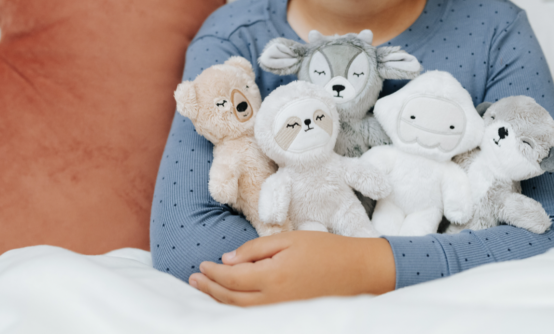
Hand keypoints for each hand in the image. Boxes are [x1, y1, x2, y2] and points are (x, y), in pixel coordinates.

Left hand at [188, 231, 395, 305]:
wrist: (359, 271)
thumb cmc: (326, 249)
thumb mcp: (289, 239)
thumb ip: (256, 249)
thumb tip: (227, 259)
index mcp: (272, 277)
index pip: (232, 278)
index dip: (213, 273)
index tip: (201, 265)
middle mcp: (274, 299)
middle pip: (231, 299)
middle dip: (210, 289)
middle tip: (193, 280)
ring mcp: (282, 311)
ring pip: (241, 311)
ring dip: (219, 301)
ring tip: (204, 290)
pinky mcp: (290, 314)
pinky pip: (256, 315)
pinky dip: (237, 309)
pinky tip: (230, 302)